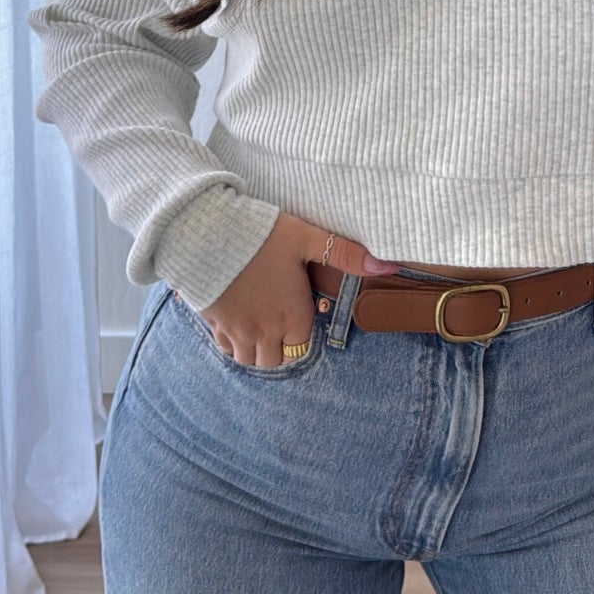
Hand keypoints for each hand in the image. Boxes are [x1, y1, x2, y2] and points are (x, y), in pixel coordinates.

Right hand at [188, 213, 378, 366]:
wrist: (207, 231)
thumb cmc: (259, 233)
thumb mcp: (306, 237)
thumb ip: (345, 254)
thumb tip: (386, 266)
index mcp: (292, 314)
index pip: (302, 347)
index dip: (300, 334)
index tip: (296, 315)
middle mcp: (266, 330)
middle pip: (275, 361)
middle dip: (279, 348)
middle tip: (278, 323)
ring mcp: (237, 330)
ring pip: (249, 360)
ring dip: (255, 350)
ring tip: (258, 326)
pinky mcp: (214, 324)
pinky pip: (225, 349)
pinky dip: (232, 343)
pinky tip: (235, 321)